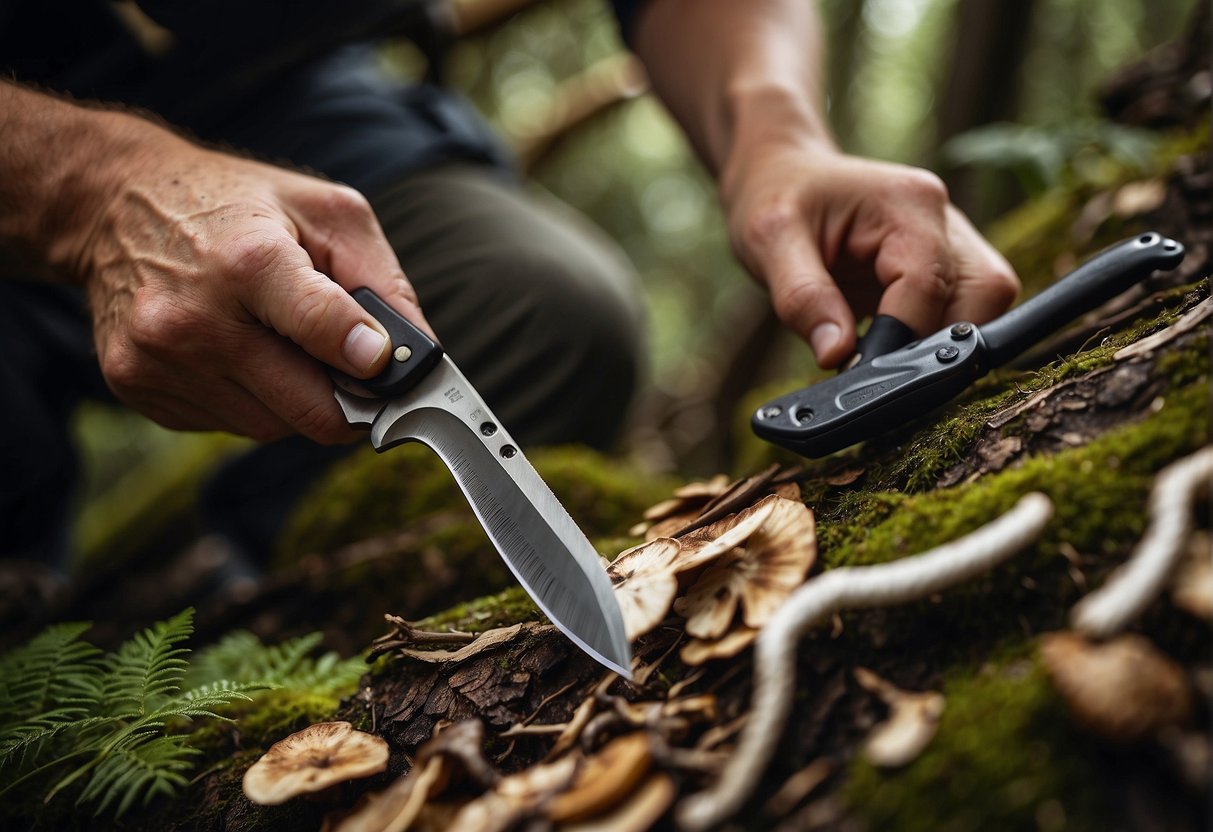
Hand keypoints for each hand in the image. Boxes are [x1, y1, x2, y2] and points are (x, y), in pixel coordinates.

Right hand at [68, 129, 431, 442]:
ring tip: (280, 346)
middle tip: (351, 372)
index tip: (381, 362)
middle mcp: (195, 318)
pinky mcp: (136, 386)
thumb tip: (421, 356)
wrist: (113, 204)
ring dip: (294, 401)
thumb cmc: (236, 205)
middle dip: (345, 400)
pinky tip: (236, 354)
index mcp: (249, 262)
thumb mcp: (328, 213)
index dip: (373, 362)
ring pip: (270, 429)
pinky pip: (226, 426)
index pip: (328, 335)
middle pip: (310, 412)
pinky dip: (249, 402)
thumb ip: (385, 284)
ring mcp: (158, 358)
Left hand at [721, 140, 1019, 367]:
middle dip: (939, 343)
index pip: (929, 285)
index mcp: (908, 202)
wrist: (783, 174)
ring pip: (988, 305)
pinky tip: (893, 344)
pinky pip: (967, 310)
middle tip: (878, 366)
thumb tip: (836, 356)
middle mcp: (944, 218)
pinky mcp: (947, 266)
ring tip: (883, 353)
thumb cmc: (776, 197)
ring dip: (944, 342)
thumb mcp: (770, 242)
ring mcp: (953, 241)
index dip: (900, 339)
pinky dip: (937, 336)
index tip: (861, 369)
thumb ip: (803, 298)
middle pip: (984, 295)